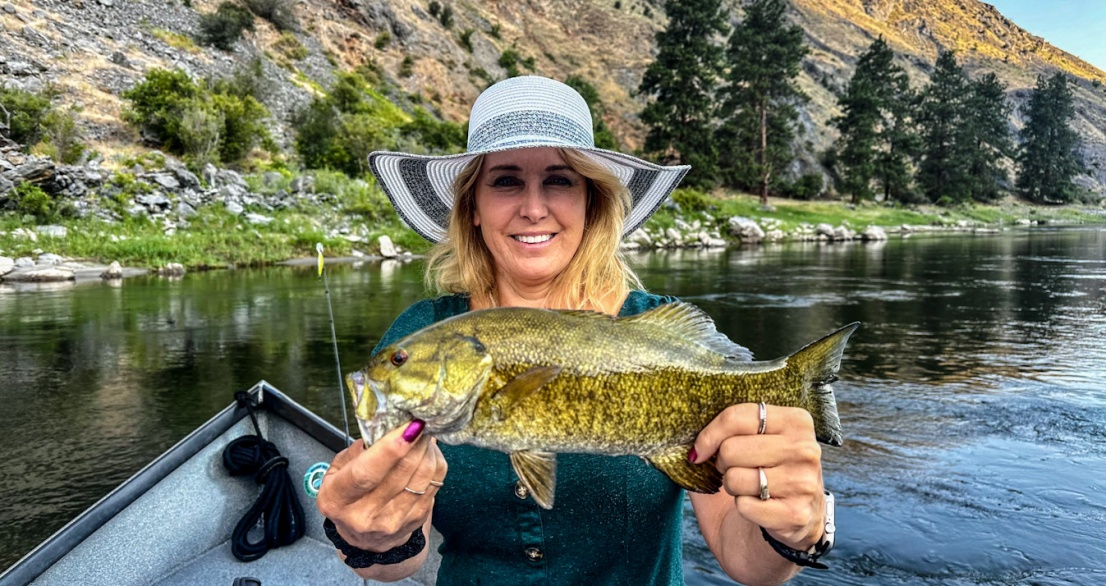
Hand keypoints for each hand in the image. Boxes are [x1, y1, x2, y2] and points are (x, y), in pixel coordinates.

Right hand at [316, 421, 446, 551]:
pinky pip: (434, 483)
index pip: (365, 474)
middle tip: (420, 420)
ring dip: (427, 449)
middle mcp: (365, 515)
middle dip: (415, 441)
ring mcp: (393, 521)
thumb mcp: (337, 472)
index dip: (389, 450)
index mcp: (337, 499)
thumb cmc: (349, 495)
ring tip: (423, 433)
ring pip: (422, 476)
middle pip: (400, 473)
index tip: (409, 427)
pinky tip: (428, 451)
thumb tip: (386, 427)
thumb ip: (357, 451)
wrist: (366, 539)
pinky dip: (434, 461)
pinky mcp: (416, 520)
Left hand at [691, 403, 825, 550]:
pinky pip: (744, 506)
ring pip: (734, 478)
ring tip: (751, 488)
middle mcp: (805, 449)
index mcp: (796, 421)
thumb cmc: (766, 473)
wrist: (793, 523)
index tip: (699, 452)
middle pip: (730, 449)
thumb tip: (687, 429)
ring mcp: (803, 483)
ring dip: (733, 487)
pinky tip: (760, 507)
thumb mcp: (755, 440)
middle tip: (736, 470)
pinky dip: (743, 508)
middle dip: (722, 464)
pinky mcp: (796, 514)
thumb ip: (729, 428)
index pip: (736, 417)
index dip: (708, 436)